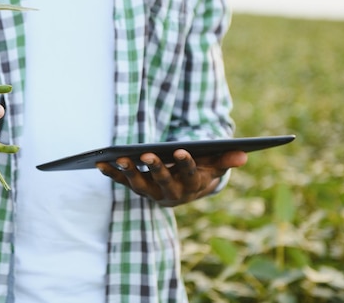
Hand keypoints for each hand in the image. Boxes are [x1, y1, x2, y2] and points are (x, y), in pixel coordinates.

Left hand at [96, 149, 246, 206]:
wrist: (186, 190)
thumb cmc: (202, 171)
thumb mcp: (215, 165)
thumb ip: (227, 160)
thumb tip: (244, 155)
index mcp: (191, 185)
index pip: (189, 175)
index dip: (186, 163)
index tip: (180, 151)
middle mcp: (170, 193)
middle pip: (162, 181)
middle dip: (154, 167)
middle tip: (146, 153)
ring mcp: (152, 192)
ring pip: (139, 184)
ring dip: (128, 172)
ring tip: (118, 158)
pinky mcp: (137, 188)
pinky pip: (122, 182)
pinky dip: (111, 174)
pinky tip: (99, 162)